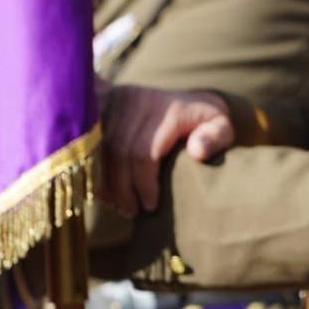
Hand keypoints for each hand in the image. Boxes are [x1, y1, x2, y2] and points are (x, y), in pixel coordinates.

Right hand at [98, 85, 233, 215]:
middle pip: (118, 152)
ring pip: (99, 148)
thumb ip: (216, 137)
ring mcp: (117, 99)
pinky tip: (103, 189)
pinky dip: (92, 167)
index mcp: (169, 109)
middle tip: (131, 211)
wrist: (187, 97)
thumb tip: (197, 151)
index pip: (145, 152)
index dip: (143, 184)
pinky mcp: (103, 102)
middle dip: (122, 188)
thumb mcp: (222, 126)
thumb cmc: (205, 121)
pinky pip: (86, 139)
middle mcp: (139, 100)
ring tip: (117, 204)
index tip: (150, 206)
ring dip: (105, 181)